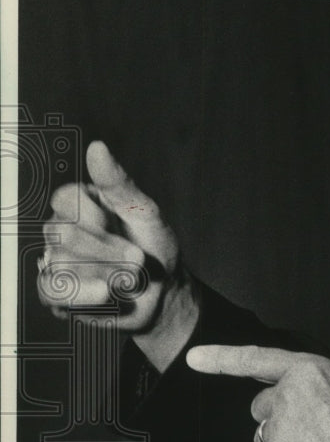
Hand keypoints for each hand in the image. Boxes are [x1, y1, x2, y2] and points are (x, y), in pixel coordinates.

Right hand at [38, 140, 197, 370]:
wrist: (165, 294)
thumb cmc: (155, 247)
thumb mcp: (145, 213)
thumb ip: (118, 183)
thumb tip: (97, 147)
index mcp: (81, 203)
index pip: (66, 198)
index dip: (93, 214)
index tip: (115, 223)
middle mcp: (61, 229)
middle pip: (65, 232)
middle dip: (109, 249)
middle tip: (139, 259)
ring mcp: (55, 262)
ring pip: (61, 263)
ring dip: (106, 273)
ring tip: (130, 279)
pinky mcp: (57, 294)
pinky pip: (53, 292)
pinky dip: (83, 294)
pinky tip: (106, 293)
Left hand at [186, 345, 329, 441]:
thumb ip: (309, 387)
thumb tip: (280, 406)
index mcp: (307, 369)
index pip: (255, 360)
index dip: (221, 359)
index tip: (193, 359)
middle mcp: (288, 396)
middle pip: (262, 410)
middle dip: (280, 419)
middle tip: (317, 431)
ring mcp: (280, 430)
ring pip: (265, 439)